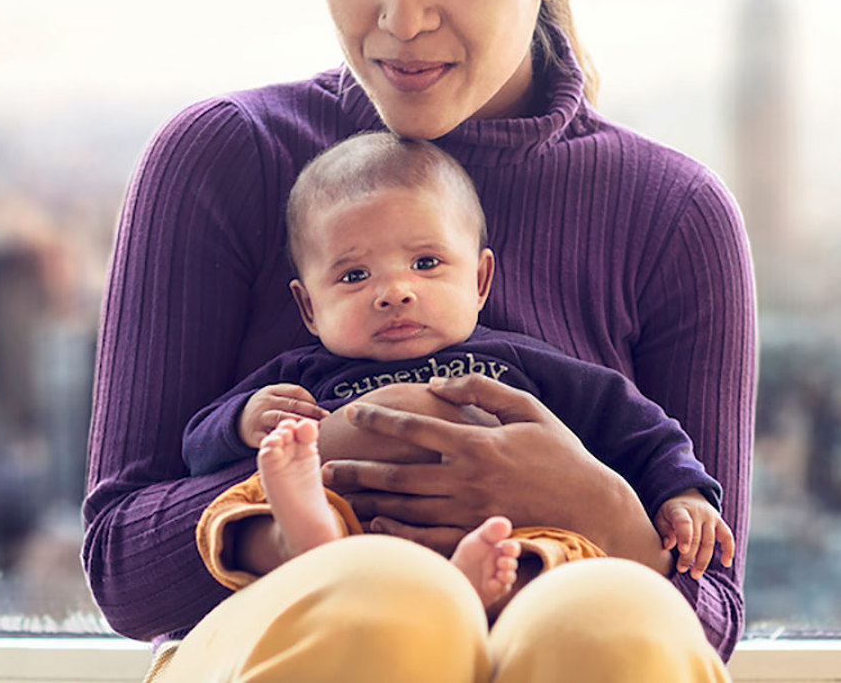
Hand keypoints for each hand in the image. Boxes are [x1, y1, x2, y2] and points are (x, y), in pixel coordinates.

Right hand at [239, 384, 328, 447]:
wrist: (236, 422)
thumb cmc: (266, 410)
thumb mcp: (275, 398)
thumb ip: (293, 400)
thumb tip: (321, 411)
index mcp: (272, 390)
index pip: (297, 391)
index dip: (312, 402)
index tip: (323, 413)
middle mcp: (265, 401)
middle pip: (292, 404)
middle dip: (311, 414)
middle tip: (324, 424)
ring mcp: (259, 417)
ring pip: (282, 418)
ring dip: (299, 426)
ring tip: (312, 434)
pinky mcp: (254, 434)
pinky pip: (270, 437)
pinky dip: (284, 440)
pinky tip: (296, 444)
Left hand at [322, 374, 644, 554]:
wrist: (591, 506)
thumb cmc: (559, 451)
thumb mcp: (527, 407)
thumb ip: (481, 389)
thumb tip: (439, 381)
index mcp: (475, 442)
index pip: (414, 426)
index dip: (380, 418)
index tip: (354, 411)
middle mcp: (465, 478)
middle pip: (398, 471)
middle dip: (358, 466)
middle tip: (326, 463)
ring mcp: (469, 511)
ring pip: (406, 505)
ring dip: (370, 497)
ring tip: (340, 491)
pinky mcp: (477, 535)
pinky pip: (428, 536)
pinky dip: (399, 530)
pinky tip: (377, 523)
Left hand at [654, 489, 734, 579]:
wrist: (686, 494)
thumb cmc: (670, 511)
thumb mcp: (661, 516)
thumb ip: (664, 530)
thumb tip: (668, 546)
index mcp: (680, 509)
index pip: (684, 522)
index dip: (684, 536)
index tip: (682, 551)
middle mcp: (698, 512)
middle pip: (697, 537)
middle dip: (689, 556)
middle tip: (681, 569)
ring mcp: (711, 517)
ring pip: (710, 541)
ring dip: (703, 560)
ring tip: (694, 574)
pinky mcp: (720, 522)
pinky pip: (728, 537)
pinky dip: (729, 550)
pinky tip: (726, 563)